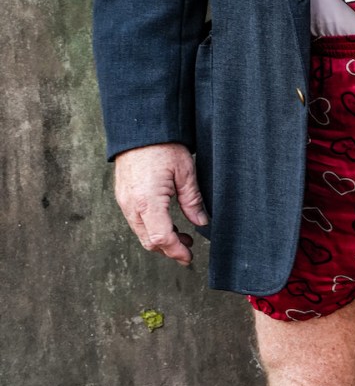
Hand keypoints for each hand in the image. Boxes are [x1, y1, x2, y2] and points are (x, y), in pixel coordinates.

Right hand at [113, 143, 209, 265]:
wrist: (139, 128)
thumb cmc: (162, 146)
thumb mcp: (185, 173)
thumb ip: (192, 201)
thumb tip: (201, 223)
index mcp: (148, 201)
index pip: (161, 238)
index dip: (176, 251)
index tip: (189, 257)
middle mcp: (132, 205)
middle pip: (149, 240)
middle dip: (169, 249)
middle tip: (188, 249)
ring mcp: (124, 201)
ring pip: (141, 232)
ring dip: (160, 239)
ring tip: (181, 235)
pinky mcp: (123, 196)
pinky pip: (136, 221)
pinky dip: (151, 227)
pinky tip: (167, 222)